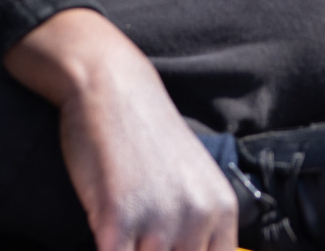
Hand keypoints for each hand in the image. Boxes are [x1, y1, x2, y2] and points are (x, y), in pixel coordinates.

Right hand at [6, 9, 237, 250]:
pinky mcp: (118, 219)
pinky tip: (102, 238)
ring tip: (119, 235)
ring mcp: (160, 220)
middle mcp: (199, 217)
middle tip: (137, 240)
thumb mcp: (190, 181)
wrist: (112, 89)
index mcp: (222, 210)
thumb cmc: (144, 138)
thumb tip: (188, 249)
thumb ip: (195, 223)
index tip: (165, 250)